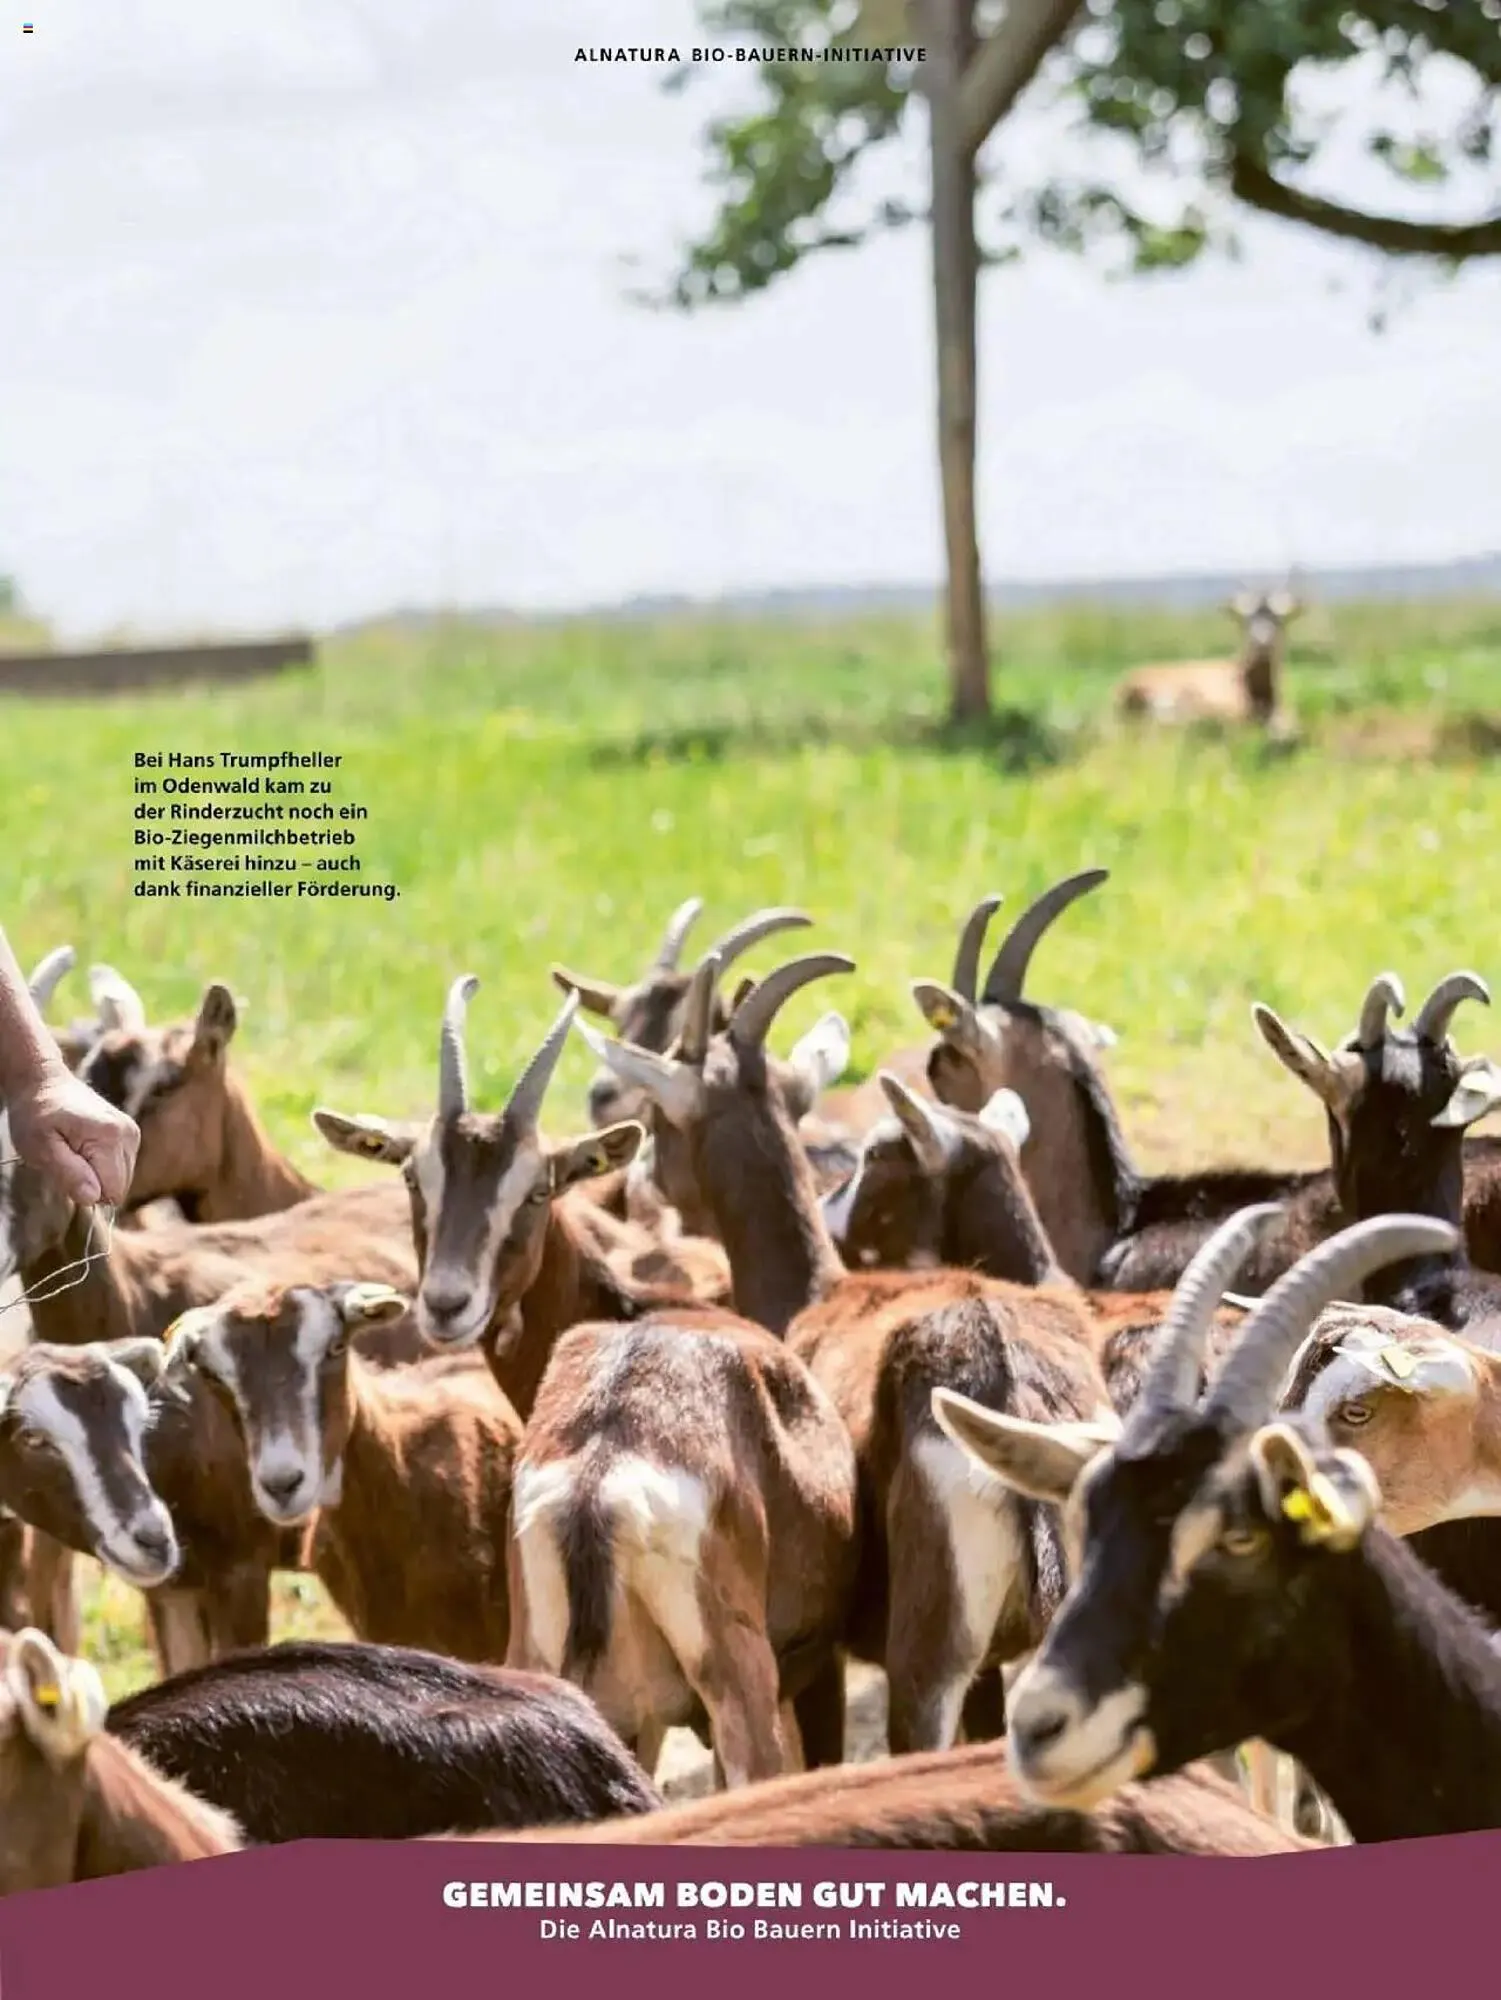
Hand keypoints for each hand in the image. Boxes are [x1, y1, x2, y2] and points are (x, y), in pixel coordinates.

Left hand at [7, 1064, 139, 1207]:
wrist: (44, 1083)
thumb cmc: (36, 1115)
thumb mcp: (40, 1148)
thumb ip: (68, 1174)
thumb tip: (93, 1198)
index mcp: (109, 1137)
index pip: (112, 1191)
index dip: (87, 1191)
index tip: (66, 1171)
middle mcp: (128, 1134)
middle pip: (120, 1187)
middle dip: (93, 1183)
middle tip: (67, 1161)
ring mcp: (132, 1132)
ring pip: (123, 1179)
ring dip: (97, 1174)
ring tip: (74, 1152)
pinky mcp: (131, 1133)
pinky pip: (122, 1167)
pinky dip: (103, 1165)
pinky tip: (84, 1148)